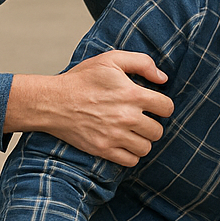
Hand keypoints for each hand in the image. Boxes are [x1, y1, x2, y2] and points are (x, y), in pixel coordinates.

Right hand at [7, 51, 174, 166]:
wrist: (52, 101)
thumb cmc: (81, 79)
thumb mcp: (111, 59)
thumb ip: (141, 63)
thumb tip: (163, 78)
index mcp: (132, 94)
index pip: (167, 108)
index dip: (162, 106)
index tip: (153, 106)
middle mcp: (126, 117)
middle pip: (158, 131)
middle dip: (152, 125)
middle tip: (141, 120)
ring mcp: (114, 136)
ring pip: (146, 148)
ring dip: (142, 141)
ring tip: (132, 132)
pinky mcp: (103, 149)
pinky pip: (130, 161)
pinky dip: (131, 155)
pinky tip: (124, 143)